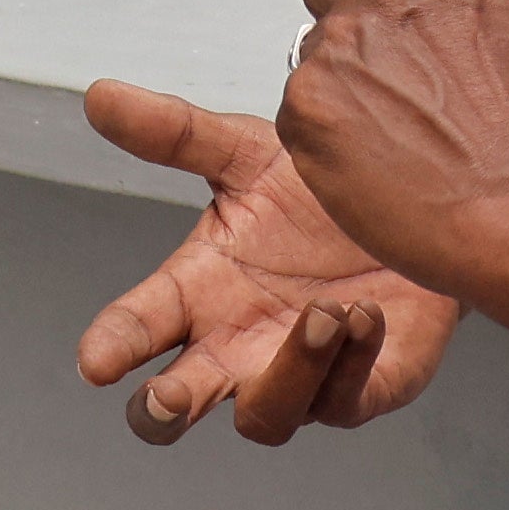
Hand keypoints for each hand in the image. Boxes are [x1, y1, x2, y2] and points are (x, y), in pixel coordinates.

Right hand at [72, 78, 454, 444]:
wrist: (412, 199)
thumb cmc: (315, 193)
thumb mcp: (245, 152)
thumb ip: (175, 133)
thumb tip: (100, 94)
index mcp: (197, 292)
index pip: (138, 327)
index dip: (113, 346)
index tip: (96, 359)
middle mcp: (236, 344)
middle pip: (178, 405)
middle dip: (166, 409)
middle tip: (167, 399)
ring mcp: (297, 374)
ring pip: (265, 415)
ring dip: (285, 374)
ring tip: (321, 313)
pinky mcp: (363, 385)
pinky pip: (346, 402)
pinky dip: (351, 367)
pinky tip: (366, 317)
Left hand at [257, 0, 508, 325]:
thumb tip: (419, 0)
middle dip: (347, 17)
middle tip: (397, 80)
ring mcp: (339, 46)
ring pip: (317, 56)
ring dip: (345, 89)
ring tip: (406, 138)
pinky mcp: (306, 106)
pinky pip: (301, 115)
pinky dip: (330, 140)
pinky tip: (381, 166)